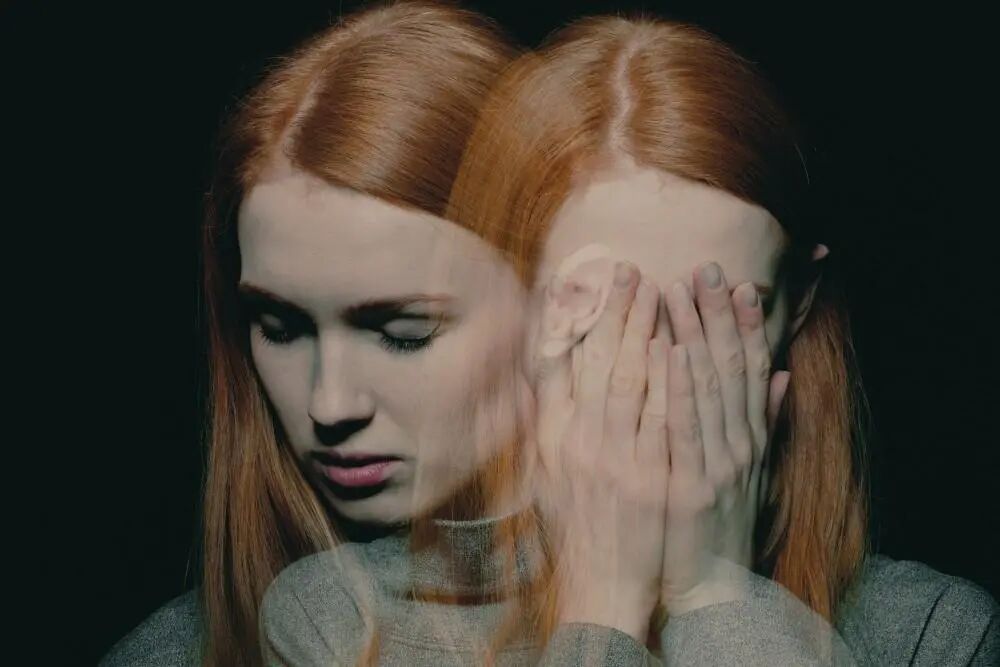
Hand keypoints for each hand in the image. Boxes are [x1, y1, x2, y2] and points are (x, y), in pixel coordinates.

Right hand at [531, 261, 668, 641]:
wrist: (602, 586)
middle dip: (617, 311)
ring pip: (629, 381)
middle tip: (633, 269)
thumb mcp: (548, 472)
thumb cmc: (578, 526)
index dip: (577, 318)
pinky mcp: (650, 480)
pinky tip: (678, 346)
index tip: (588, 280)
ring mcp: (615, 461)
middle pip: (597, 363)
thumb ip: (545, 418)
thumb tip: (542, 367)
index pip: (563, 365)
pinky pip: (660, 420)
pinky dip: (667, 380)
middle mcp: (579, 443)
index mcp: (555, 438)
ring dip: (644, 331)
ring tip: (661, 289)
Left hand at [659, 262, 789, 615]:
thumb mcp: (749, 474)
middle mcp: (739, 446)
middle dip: (717, 314)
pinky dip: (680, 385)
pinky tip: (670, 349)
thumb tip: (780, 375)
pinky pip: (683, 426)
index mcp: (749, 440)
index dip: (747, 325)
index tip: (740, 283)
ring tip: (678, 289)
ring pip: (706, 386)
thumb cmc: (717, 526)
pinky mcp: (690, 486)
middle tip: (705, 267)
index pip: (750, 370)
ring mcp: (717, 465)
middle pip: (729, 367)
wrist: (706, 588)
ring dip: (693, 334)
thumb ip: (763, 423)